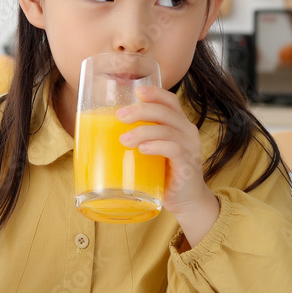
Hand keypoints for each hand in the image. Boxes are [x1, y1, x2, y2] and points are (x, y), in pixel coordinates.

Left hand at [116, 85, 218, 246]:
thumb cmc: (164, 173)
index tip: (137, 91)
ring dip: (143, 131)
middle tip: (120, 116)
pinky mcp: (187, 164)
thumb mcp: (153, 150)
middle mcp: (187, 131)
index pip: (170, 101)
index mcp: (179, 124)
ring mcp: (190, 147)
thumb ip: (140, 137)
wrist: (186, 201)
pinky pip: (173, 149)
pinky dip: (156, 146)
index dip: (155, 93)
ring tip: (124, 140)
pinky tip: (142, 149)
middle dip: (141, 110)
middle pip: (165, 111)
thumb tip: (102, 132)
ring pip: (167, 129)